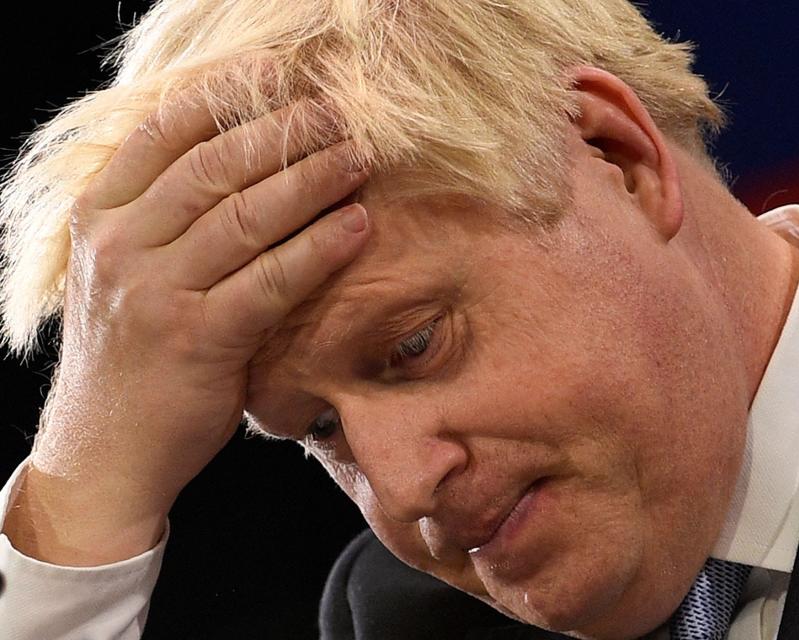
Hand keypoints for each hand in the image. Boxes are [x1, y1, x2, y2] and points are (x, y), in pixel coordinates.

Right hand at [3, 96, 370, 564]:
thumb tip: (241, 162)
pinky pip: (272, 279)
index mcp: (98, 218)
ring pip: (247, 215)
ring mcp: (155, 291)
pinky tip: (357, 225)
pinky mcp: (199, 339)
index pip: (161, 134)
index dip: (224, 97)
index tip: (275, 76)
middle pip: (214, 166)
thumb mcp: (123, 275)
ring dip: (311, 179)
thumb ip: (162, 220)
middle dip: (283, 132)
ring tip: (358, 157)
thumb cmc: (130, 356)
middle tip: (338, 114)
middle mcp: (120, 245)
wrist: (106, 451)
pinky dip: (320, 247)